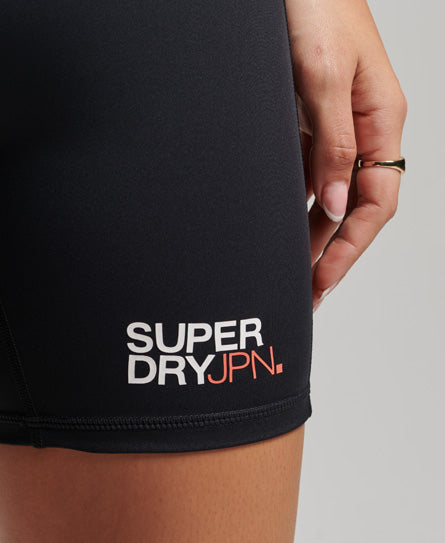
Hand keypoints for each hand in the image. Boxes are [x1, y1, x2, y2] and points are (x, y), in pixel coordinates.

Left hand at [285, 0, 406, 310]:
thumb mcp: (325, 77)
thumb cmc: (316, 7)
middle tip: (308, 290)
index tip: (324, 279)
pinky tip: (284, 226)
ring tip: (295, 272)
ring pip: (332, 196)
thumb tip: (337, 203)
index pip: (376, 203)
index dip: (351, 247)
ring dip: (315, 235)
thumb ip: (334, 142)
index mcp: (381, 121)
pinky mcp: (309, 124)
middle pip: (355, 208)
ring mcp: (335, 130)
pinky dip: (298, 205)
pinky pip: (309, 175)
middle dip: (333, 252)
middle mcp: (362, 131)